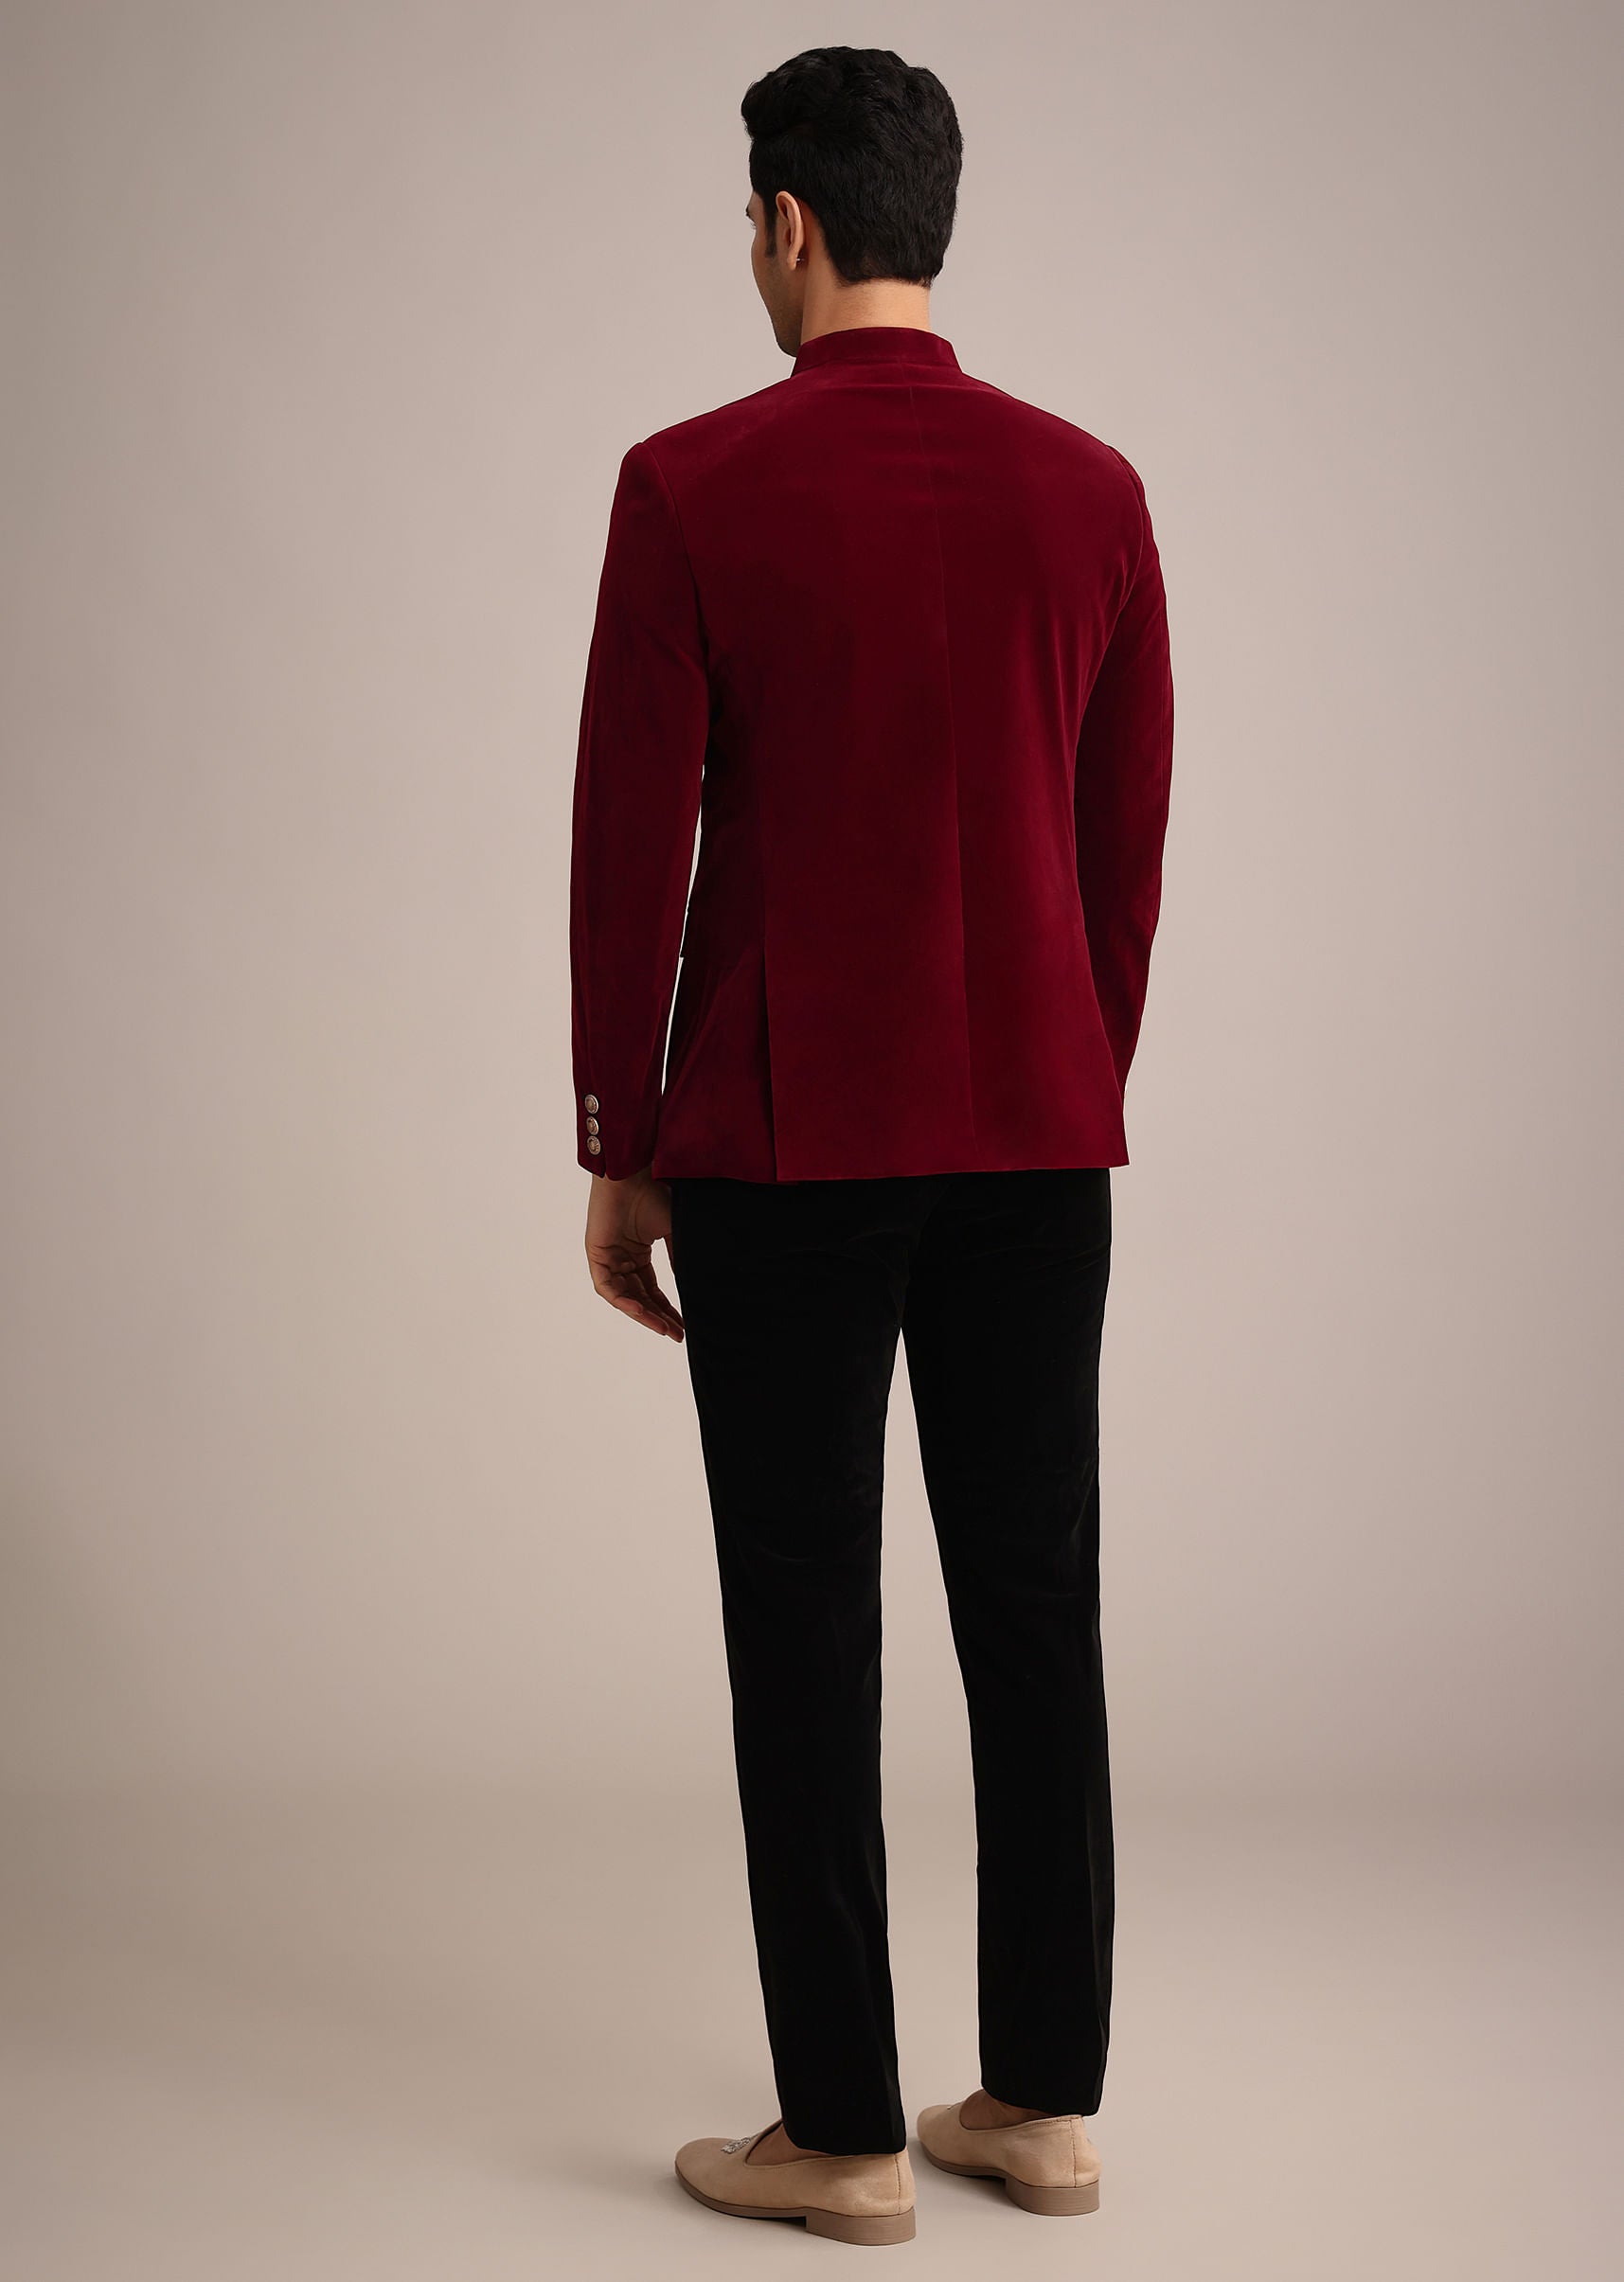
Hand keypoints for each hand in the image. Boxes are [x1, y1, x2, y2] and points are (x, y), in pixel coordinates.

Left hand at [583, 1164, 684, 1341]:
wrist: (637, 1172)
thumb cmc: (656, 1192)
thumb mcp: (674, 1232)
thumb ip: (679, 1259)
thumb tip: (690, 1287)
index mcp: (638, 1252)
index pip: (652, 1290)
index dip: (667, 1309)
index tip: (683, 1327)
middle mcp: (622, 1258)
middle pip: (640, 1298)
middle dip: (658, 1318)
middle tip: (676, 1334)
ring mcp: (608, 1257)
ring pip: (625, 1297)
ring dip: (644, 1314)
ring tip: (664, 1328)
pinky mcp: (597, 1254)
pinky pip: (608, 1288)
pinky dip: (624, 1301)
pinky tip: (642, 1311)